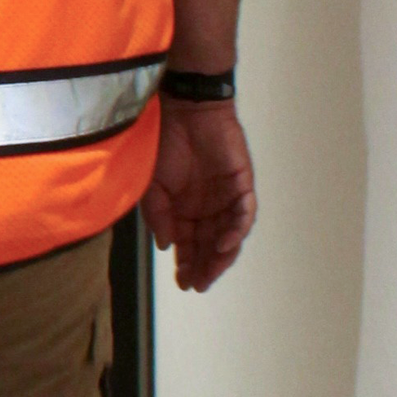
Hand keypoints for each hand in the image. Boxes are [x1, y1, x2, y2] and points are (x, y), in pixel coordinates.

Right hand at [143, 101, 255, 291]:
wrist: (186, 111)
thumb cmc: (165, 144)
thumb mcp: (152, 186)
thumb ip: (159, 217)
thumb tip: (167, 246)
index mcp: (186, 210)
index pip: (190, 245)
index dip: (187, 265)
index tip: (183, 283)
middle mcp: (208, 209)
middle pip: (211, 246)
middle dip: (205, 267)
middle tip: (198, 284)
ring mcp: (227, 198)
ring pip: (230, 236)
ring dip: (222, 256)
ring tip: (212, 271)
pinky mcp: (242, 186)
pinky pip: (243, 215)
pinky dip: (236, 231)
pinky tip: (225, 244)